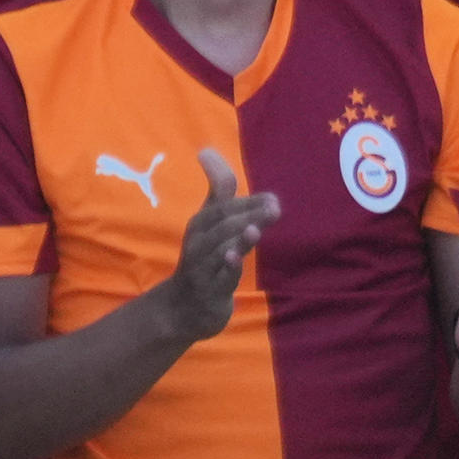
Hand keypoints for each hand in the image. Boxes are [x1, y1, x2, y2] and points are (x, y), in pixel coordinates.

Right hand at [153, 150, 283, 350]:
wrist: (183, 306)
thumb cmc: (203, 259)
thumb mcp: (209, 226)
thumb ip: (217, 192)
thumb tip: (207, 151)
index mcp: (201, 224)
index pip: (221, 206)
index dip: (245, 200)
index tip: (273, 198)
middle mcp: (199, 241)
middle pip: (222, 224)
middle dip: (247, 214)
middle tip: (274, 209)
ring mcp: (202, 267)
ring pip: (219, 249)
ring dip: (237, 238)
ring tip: (254, 229)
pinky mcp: (209, 291)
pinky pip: (217, 278)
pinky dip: (226, 267)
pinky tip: (234, 259)